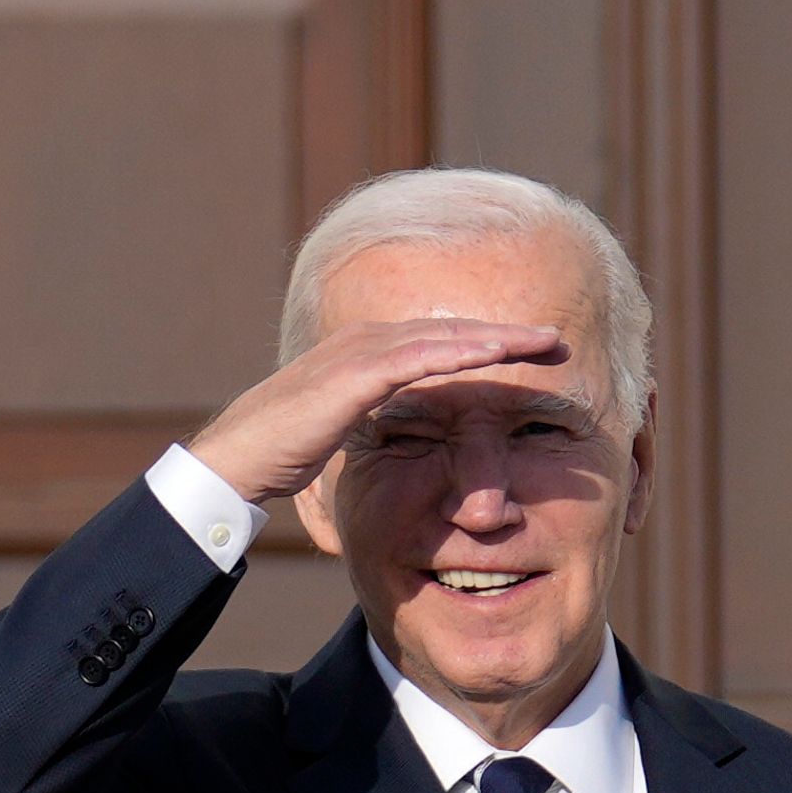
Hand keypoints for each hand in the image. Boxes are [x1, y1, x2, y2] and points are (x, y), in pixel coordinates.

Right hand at [184, 315, 573, 506]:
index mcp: (367, 357)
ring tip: (545, 342)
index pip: (440, 343)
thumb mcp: (341, 436)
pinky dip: (460, 353)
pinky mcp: (352, 377)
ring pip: (442, 337)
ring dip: (497, 338)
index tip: (535, 357)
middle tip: (557, 339)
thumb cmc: (280, 455)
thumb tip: (402, 446)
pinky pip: (417, 358)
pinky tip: (497, 354)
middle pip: (450, 332)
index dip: (490, 347)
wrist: (234, 460)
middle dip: (506, 335)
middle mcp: (365, 343)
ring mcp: (358, 355)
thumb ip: (375, 429)